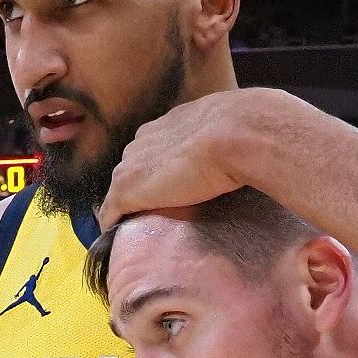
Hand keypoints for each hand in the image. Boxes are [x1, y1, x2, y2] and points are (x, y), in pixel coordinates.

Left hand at [97, 89, 289, 228]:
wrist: (238, 133)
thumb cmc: (246, 129)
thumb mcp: (232, 125)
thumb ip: (225, 136)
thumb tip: (247, 145)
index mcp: (171, 122)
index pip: (155, 146)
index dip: (159, 166)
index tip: (168, 182)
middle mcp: (145, 138)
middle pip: (133, 165)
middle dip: (140, 183)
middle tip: (155, 205)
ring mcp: (133, 164)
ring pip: (120, 187)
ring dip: (126, 202)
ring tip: (134, 222)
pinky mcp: (128, 189)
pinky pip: (110, 210)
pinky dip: (112, 222)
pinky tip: (115, 235)